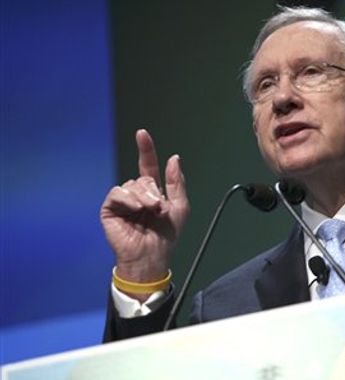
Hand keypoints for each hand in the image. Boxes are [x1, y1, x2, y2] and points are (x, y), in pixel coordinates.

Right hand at [100, 129, 188, 299]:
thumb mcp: (180, 207)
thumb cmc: (166, 237)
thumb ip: (176, 182)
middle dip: (153, 190)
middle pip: (143, 177)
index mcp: (152, 192)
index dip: (146, 149)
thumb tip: (174, 158)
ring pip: (131, 184)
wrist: (152, 256)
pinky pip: (117, 193)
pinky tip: (135, 209)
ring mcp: (123, 202)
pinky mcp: (110, 209)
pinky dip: (128, 198)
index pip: (147, 166)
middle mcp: (137, 194)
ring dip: (144, 196)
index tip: (142, 133)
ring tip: (150, 211)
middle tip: (159, 208)